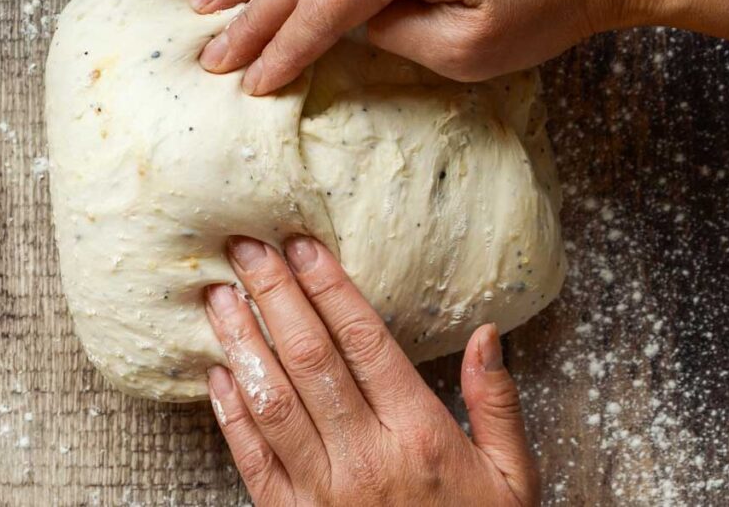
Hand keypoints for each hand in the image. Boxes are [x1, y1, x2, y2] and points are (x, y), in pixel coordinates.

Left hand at [204, 235, 538, 505]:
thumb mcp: (512, 480)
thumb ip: (497, 404)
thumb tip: (487, 335)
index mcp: (420, 436)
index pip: (365, 343)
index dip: (330, 288)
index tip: (302, 245)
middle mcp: (365, 457)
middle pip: (310, 359)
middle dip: (274, 296)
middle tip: (246, 247)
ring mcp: (322, 492)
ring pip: (272, 401)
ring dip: (242, 344)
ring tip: (220, 297)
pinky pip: (252, 459)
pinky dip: (230, 413)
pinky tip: (216, 372)